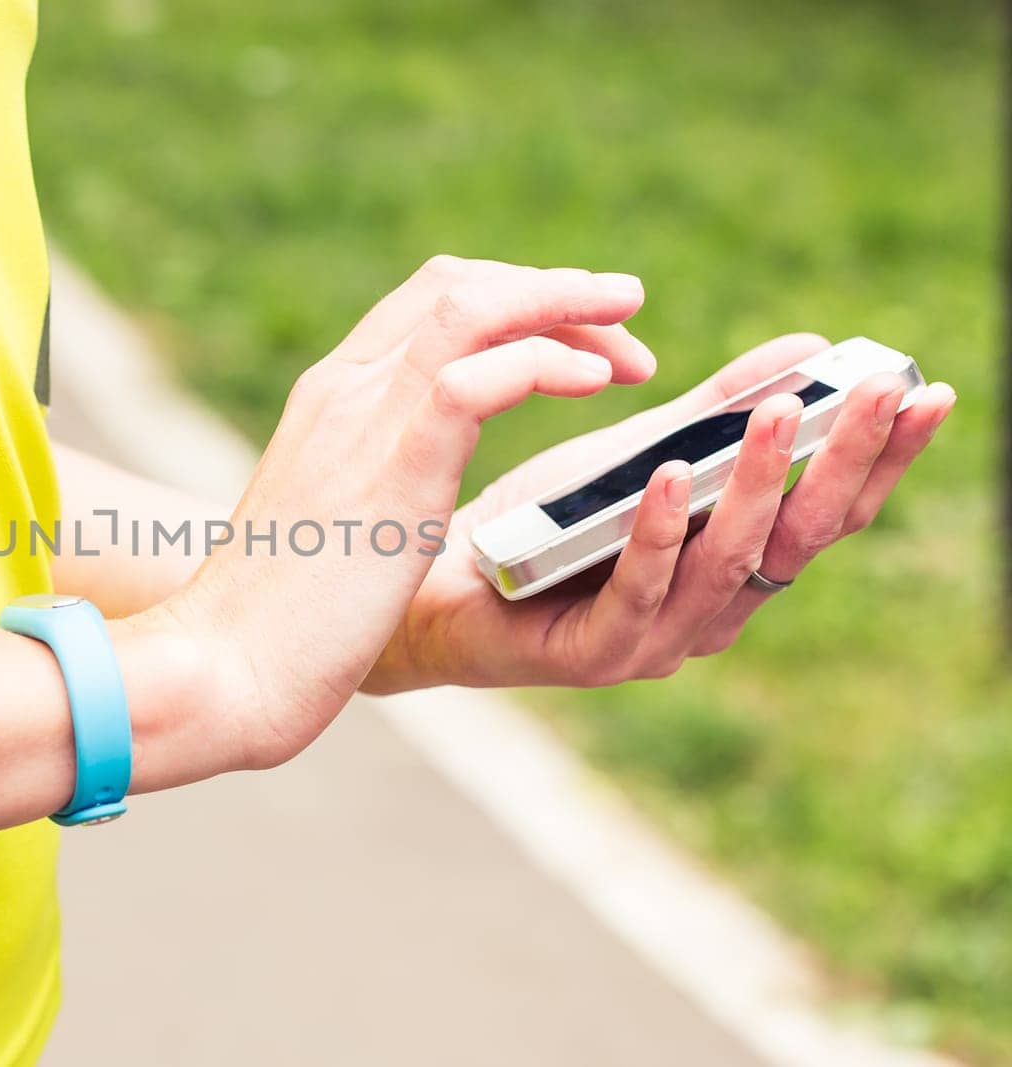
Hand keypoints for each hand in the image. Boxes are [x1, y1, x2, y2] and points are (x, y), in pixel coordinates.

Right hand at [151, 256, 654, 769]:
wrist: (226, 663)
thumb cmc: (279, 613)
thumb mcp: (331, 516)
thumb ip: (368, 476)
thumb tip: (403, 486)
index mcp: (332, 396)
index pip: (429, 301)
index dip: (514, 296)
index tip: (577, 329)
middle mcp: (346, 389)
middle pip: (459, 285)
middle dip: (554, 290)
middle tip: (627, 317)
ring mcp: (362, 420)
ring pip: (472, 307)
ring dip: (565, 305)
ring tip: (632, 330)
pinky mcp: (393, 469)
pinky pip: (475, 380)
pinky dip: (544, 364)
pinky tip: (597, 382)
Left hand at [365, 332, 956, 692]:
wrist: (437, 588)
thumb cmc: (544, 528)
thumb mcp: (639, 456)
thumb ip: (717, 413)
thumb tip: (810, 348)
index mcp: (735, 568)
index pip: (828, 512)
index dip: (880, 456)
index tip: (924, 388)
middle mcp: (712, 613)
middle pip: (800, 539)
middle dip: (846, 462)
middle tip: (884, 389)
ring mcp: (658, 640)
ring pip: (727, 562)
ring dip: (758, 484)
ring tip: (779, 412)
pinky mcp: (594, 654)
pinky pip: (638, 591)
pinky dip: (658, 532)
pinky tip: (670, 475)